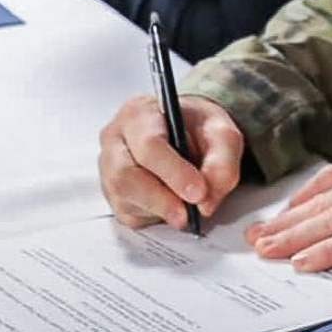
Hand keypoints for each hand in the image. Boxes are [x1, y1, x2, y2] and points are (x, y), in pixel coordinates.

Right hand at [98, 94, 246, 230]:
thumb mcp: (220, 133)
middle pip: (126, 175)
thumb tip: (207, 200)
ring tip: (185, 212)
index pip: (148, 144)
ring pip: (123, 197)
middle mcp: (116, 139)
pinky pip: (128, 214)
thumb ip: (222, 162)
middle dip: (161, 199)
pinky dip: (153, 217)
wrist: (187, 133)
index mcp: (139, 113)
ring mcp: (109, 167)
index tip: (198, 191)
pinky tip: (170, 207)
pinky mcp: (113, 194)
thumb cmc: (196, 127)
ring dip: (158, 210)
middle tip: (189, 212)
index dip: (174, 172)